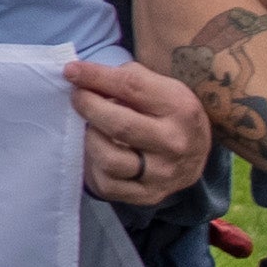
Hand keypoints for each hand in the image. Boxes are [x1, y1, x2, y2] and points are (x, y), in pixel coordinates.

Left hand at [60, 54, 210, 205]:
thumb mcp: (161, 88)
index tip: (71, 71)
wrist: (195, 156)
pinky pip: (108, 184)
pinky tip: (97, 151)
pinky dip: (94, 165)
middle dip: (89, 106)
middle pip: (119, 125)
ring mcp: (162, 174)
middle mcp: (175, 143)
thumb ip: (126, 79)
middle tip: (77, 97)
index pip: (132, 88)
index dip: (96, 77)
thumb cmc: (170, 114)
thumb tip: (82, 75)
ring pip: (110, 159)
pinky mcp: (148, 196)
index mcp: (181, 109)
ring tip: (91, 127)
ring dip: (91, 139)